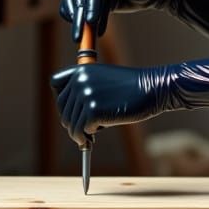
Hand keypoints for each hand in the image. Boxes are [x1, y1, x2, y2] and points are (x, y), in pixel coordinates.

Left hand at [50, 63, 165, 143]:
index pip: (57, 85)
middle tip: (83, 131)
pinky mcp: (94, 111)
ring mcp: (86, 95)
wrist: (152, 89)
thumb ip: (85, 91)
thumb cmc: (131, 88)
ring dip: (78, 133)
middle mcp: (80, 81)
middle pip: (62, 109)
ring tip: (89, 137)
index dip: (63, 100)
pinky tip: (94, 138)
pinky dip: (86, 138)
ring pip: (70, 124)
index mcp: (81, 70)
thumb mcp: (104, 80)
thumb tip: (69, 121)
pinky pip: (81, 131)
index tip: (74, 110)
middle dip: (72, 122)